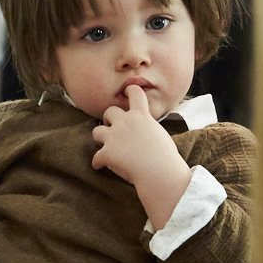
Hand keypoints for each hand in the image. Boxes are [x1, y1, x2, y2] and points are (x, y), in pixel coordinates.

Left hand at [92, 85, 191, 227]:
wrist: (160, 172)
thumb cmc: (166, 157)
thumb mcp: (160, 134)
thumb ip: (148, 127)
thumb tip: (144, 132)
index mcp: (141, 115)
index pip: (135, 92)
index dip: (130, 91)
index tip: (127, 92)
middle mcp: (125, 122)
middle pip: (109, 112)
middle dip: (110, 120)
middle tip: (114, 130)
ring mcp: (114, 137)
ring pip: (96, 131)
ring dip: (100, 138)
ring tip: (105, 146)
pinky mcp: (107, 153)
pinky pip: (96, 157)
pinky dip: (98, 162)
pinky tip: (100, 166)